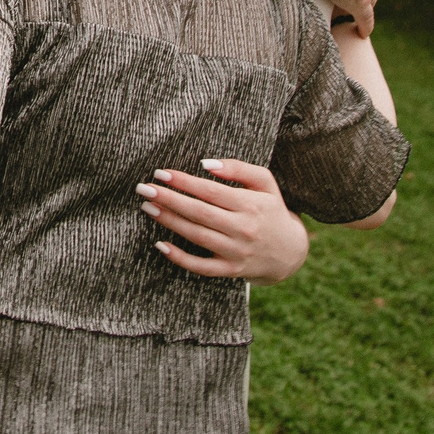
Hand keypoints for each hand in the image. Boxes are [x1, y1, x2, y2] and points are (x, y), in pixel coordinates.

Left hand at [135, 159, 310, 283]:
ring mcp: (236, 252)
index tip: (160, 173)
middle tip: (144, 189)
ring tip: (148, 208)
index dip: (183, 182)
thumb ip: (238, 169)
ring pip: (197, 236)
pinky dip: (180, 258)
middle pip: (199, 212)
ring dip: (169, 222)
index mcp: (250, 204)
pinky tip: (160, 245)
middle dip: (168, 199)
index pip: (210, 191)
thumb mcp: (265, 182)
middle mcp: (243, 228)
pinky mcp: (231, 270)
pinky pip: (201, 266)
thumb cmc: (272, 210)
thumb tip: (206, 164)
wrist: (290, 252)